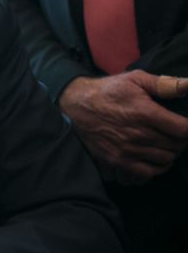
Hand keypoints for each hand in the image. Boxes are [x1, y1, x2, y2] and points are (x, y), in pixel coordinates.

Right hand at [60, 71, 187, 182]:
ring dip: (170, 152)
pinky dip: (157, 167)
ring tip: (166, 143)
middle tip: (175, 132)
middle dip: (180, 140)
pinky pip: (148, 173)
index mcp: (144, 112)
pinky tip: (155, 157)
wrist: (75, 105)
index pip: (183, 129)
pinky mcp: (117, 160)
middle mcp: (137, 134)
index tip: (185, 124)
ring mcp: (127, 149)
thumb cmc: (108, 91)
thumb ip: (165, 84)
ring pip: (165, 159)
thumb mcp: (135, 79)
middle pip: (176, 146)